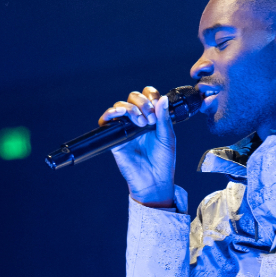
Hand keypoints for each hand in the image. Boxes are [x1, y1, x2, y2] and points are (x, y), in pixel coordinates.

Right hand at [103, 86, 177, 205]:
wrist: (154, 180)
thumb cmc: (163, 162)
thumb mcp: (168, 137)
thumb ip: (164, 118)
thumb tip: (163, 99)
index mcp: (152, 118)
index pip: (148, 96)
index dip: (151, 96)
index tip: (156, 108)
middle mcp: (138, 120)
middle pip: (133, 98)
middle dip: (142, 103)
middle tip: (150, 119)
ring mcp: (126, 128)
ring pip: (120, 106)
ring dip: (130, 109)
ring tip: (141, 122)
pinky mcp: (115, 138)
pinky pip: (107, 121)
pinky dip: (110, 113)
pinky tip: (121, 114)